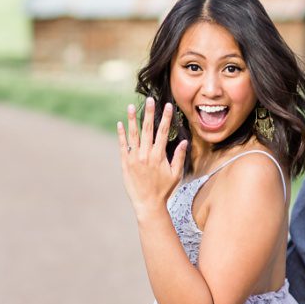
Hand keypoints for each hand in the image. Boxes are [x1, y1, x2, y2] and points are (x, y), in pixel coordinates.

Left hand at [117, 102, 185, 218]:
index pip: (163, 132)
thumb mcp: (176, 174)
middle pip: (148, 129)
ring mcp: (134, 157)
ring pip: (133, 134)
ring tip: (130, 106)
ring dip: (132, 119)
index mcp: (159, 155)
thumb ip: (179, 157)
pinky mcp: (125, 162)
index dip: (165, 118)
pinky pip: (122, 145)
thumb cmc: (165, 189)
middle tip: (150, 100)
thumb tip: (184, 142)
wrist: (148, 203)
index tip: (167, 106)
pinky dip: (121, 134)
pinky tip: (120, 124)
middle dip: (149, 113)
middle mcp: (146, 154)